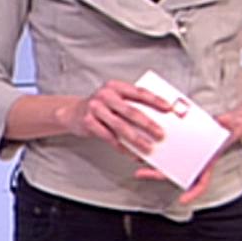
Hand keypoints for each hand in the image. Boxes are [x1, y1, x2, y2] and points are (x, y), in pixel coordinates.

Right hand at [55, 80, 171, 155]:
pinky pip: (109, 138)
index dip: (155, 100)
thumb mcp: (114, 99)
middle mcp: (105, 95)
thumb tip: (158, 117)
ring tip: (148, 148)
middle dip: (148, 124)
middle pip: (131, 111)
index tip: (169, 109)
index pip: (139, 92)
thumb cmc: (100, 107)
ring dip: (136, 139)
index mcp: (115, 86)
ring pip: (120, 126)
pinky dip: (122, 147)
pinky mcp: (88, 122)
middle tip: (160, 134)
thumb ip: (132, 103)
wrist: (72, 112)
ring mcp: (95, 108)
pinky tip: (131, 153)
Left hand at [136, 109, 241, 204]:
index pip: (201, 182)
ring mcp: (186, 155)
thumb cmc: (228, 128)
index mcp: (207, 162)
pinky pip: (166, 152)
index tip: (183, 201)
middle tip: (141, 173)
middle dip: (157, 175)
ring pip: (168, 164)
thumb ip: (228, 123)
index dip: (193, 193)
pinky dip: (156, 152)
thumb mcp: (230, 125)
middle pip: (175, 173)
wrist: (226, 123)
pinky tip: (142, 148)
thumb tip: (226, 120)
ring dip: (152, 165)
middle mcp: (194, 161)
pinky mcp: (179, 146)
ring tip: (136, 162)